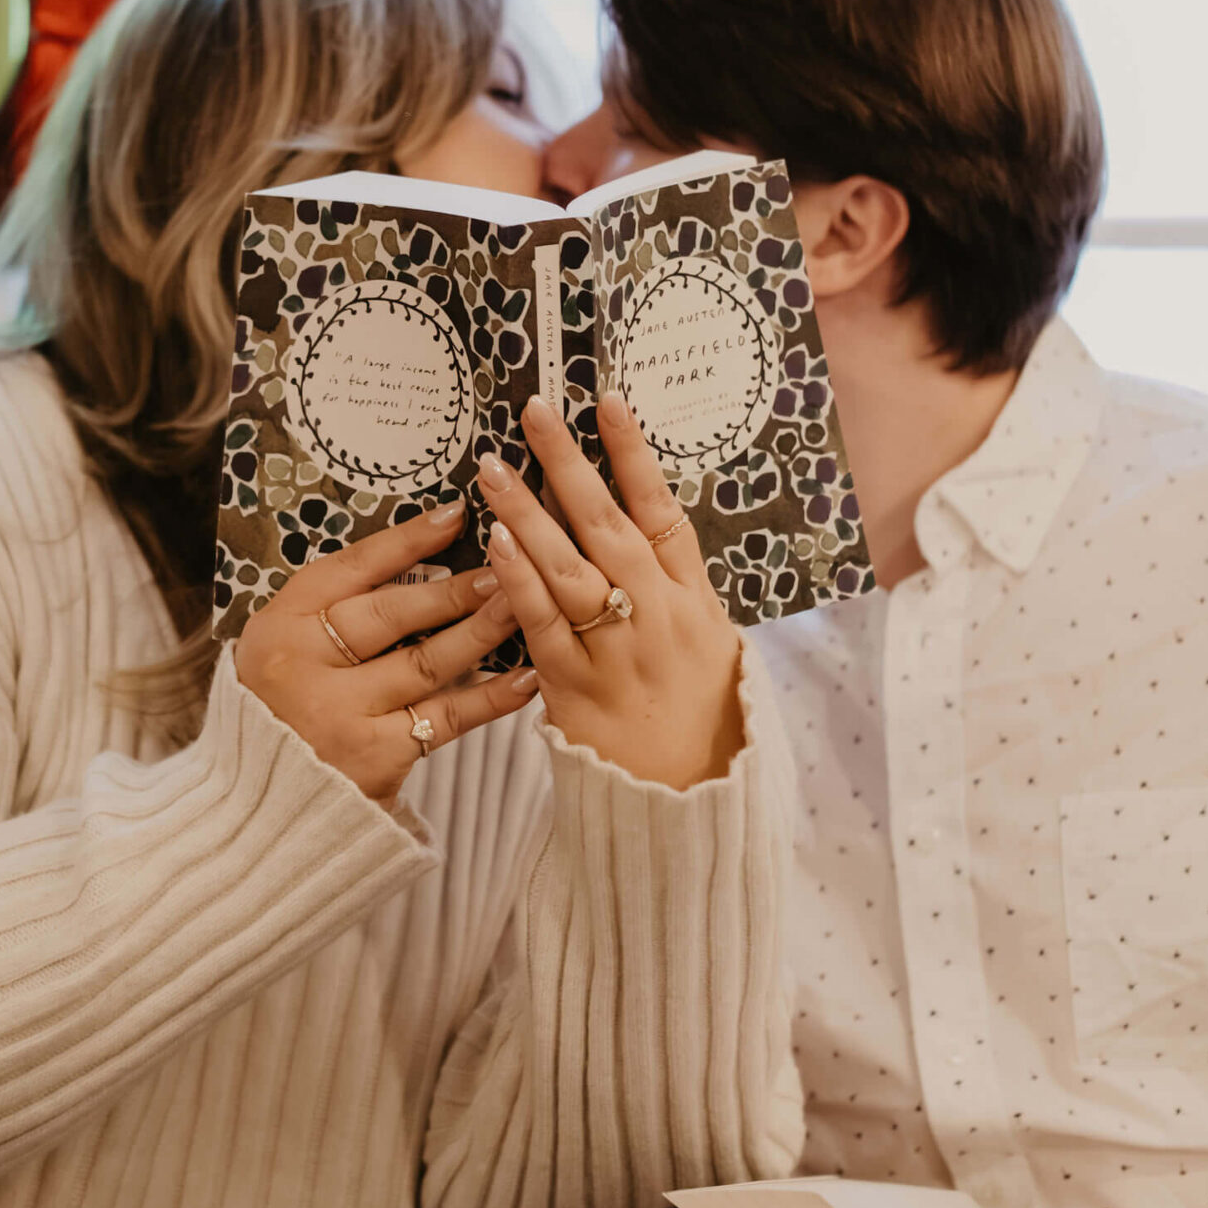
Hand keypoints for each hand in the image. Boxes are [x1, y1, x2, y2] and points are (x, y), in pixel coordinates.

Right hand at [233, 497, 537, 808]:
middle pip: (392, 614)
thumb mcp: (288, 647)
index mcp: (280, 625)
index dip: (407, 540)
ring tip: (523, 605)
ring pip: (427, 661)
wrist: (260, 803)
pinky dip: (490, 697)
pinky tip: (525, 677)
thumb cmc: (284, 711)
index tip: (455, 516)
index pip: (351, 569)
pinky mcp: (374, 757)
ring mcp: (339, 713)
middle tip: (506, 565)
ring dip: (482, 631)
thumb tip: (422, 556)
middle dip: (455, 588)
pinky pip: (446, 717)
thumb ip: (337, 610)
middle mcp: (303, 665)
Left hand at [478, 392, 743, 789]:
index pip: (663, 511)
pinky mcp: (578, 687)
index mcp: (693, 600)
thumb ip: (677, 593)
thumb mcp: (713, 649)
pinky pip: (542, 625)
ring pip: (569, 567)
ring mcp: (618, 649)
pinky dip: (519, 582)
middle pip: (609, 524)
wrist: (691, 806)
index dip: (636, 455)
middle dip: (570, 464)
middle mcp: (658, 615)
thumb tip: (652, 535)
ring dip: (528, 513)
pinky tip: (495, 545)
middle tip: (534, 413)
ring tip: (494, 468)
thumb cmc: (702, 724)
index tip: (608, 402)